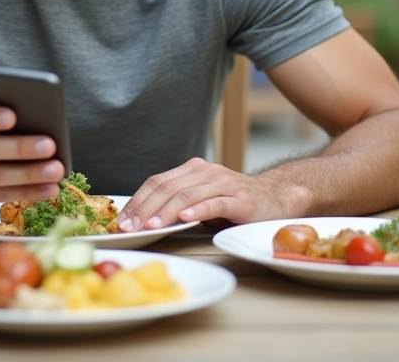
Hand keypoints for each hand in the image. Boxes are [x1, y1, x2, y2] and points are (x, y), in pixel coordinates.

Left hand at [115, 158, 284, 231]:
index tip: (122, 221)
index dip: (137, 201)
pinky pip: (215, 203)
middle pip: (167, 187)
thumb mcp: (202, 199)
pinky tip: (184, 219)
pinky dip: (198, 210)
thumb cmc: (233, 202)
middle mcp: (206, 172)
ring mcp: (224, 183)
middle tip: (130, 227)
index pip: (157, 182)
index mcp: (192, 170)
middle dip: (144, 208)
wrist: (276, 196)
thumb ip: (178, 204)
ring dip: (165, 212)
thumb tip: (143, 220)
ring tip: (150, 226)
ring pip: (187, 195)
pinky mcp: (241, 199)